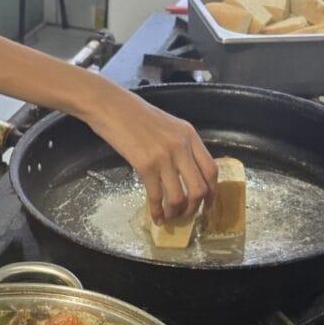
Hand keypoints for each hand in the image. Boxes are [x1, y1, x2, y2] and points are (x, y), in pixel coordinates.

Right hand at [85, 89, 217, 224]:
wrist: (111, 107)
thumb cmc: (135, 115)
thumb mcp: (168, 126)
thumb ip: (181, 146)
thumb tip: (186, 173)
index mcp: (190, 135)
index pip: (211, 170)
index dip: (212, 193)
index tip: (208, 206)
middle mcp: (181, 147)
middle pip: (199, 188)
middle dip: (194, 208)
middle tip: (186, 215)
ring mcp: (164, 157)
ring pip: (179, 197)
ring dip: (176, 213)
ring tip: (169, 217)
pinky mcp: (145, 165)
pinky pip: (156, 196)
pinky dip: (157, 211)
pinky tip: (155, 217)